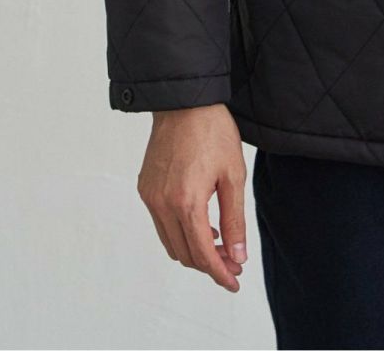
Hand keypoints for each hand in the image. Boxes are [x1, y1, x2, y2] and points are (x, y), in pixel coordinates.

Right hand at [136, 104, 248, 292]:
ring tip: (221, 245)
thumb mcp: (233, 175)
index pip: (203, 254)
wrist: (184, 102)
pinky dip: (181, 232)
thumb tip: (238, 256)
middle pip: (185, 254)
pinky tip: (202, 224)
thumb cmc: (213, 132)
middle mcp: (162, 205)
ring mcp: (150, 197)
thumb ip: (235, 219)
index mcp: (187, 202)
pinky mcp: (145, 188)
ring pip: (171, 242)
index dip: (220, 274)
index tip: (234, 282)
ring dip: (194, 250)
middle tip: (233, 262)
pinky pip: (161, 224)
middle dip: (209, 264)